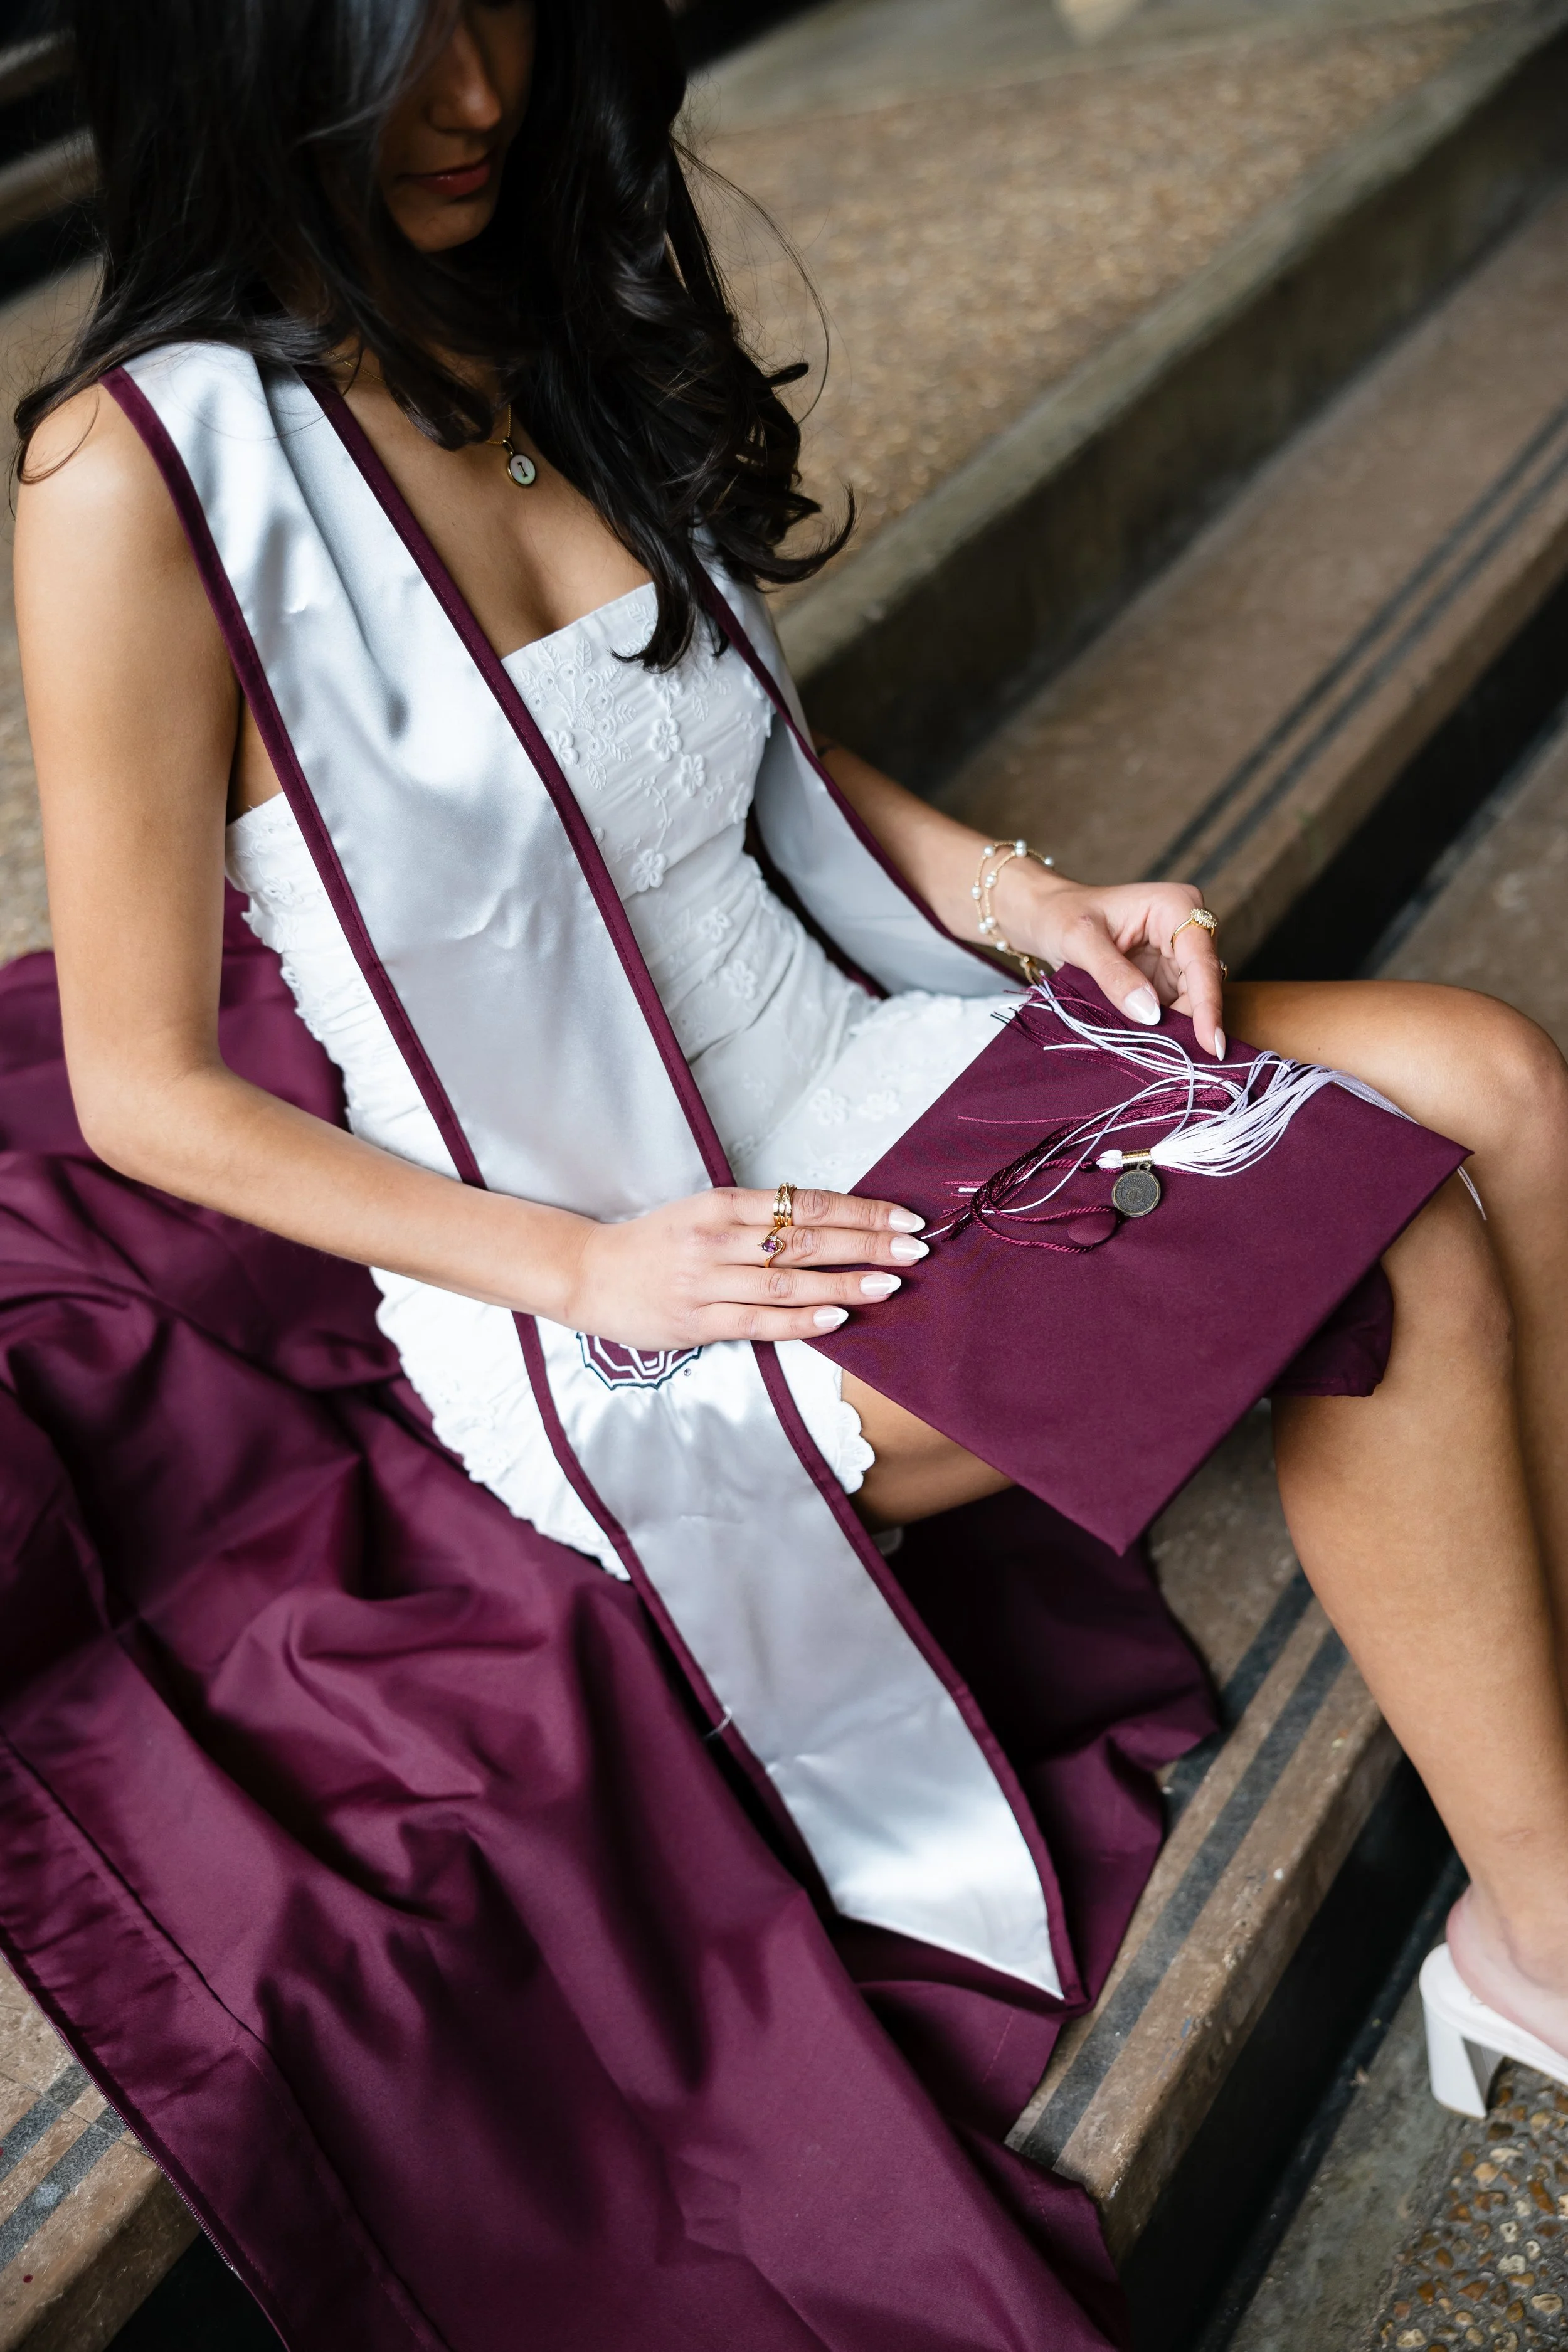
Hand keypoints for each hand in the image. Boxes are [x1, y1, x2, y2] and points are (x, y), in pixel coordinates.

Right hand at [563, 1185, 928, 1349]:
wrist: (587, 1272)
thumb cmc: (653, 1245)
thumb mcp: (702, 1214)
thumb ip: (755, 1219)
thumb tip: (825, 1225)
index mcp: (722, 1204)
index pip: (805, 1203)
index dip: (859, 1211)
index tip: (902, 1219)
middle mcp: (717, 1238)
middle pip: (805, 1237)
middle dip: (866, 1243)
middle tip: (914, 1249)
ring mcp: (706, 1280)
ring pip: (787, 1280)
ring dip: (844, 1282)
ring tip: (889, 1285)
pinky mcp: (696, 1320)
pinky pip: (759, 1320)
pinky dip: (801, 1318)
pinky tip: (837, 1317)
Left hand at [1002, 868, 1227, 1057]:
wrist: (1046, 917)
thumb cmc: (1061, 915)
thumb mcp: (1080, 940)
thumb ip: (1113, 974)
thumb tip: (1149, 1013)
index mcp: (1176, 905)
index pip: (1201, 961)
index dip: (1207, 1004)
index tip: (1210, 1045)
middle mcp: (1186, 929)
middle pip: (1203, 984)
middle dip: (1193, 1023)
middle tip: (1180, 1062)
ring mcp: (1178, 955)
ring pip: (1193, 1000)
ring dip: (1177, 1028)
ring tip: (1159, 1056)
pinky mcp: (1166, 977)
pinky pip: (1175, 1007)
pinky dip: (1165, 1027)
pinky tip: (1152, 1046)